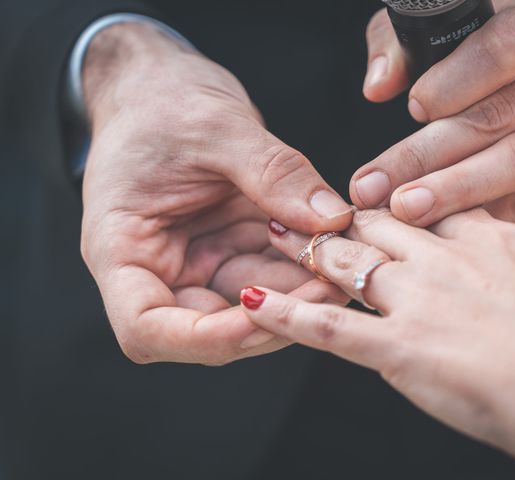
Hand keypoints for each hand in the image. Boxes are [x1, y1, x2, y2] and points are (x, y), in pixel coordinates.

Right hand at [80, 23, 350, 364]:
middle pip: (209, 328)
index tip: (267, 314)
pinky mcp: (228, 247)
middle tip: (335, 284)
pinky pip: (270, 270)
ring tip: (347, 261)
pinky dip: (302, 264)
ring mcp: (196, 260)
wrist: (159, 82)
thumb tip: (333, 221)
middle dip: (275, 316)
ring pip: (252, 302)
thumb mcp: (217, 127)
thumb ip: (274, 175)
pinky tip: (336, 245)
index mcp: (121, 248)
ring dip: (300, 291)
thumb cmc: (163, 99)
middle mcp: (157, 267)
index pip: (147, 328)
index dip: (208, 337)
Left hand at [241, 210, 514, 473]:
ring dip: (305, 249)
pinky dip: (286, 314)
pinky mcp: (399, 346)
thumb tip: (470, 258)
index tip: (364, 201)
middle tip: (302, 208)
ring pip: (347, 263)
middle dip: (335, 216)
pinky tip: (254, 303)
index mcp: (482, 237)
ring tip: (272, 235)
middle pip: (375, 226)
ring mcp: (416, 300)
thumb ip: (496, 259)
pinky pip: (329, 326)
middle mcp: (442, 259)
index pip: (420, 206)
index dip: (386, 204)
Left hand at [353, 1, 514, 226]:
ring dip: (453, 194)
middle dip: (426, 158)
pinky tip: (441, 226)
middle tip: (377, 188)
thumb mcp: (459, 32)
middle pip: (494, 119)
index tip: (412, 110)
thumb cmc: (505, 54)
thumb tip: (377, 85)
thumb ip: (410, 47)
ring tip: (405, 210)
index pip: (496, 54)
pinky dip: (481, 217)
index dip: (451, 84)